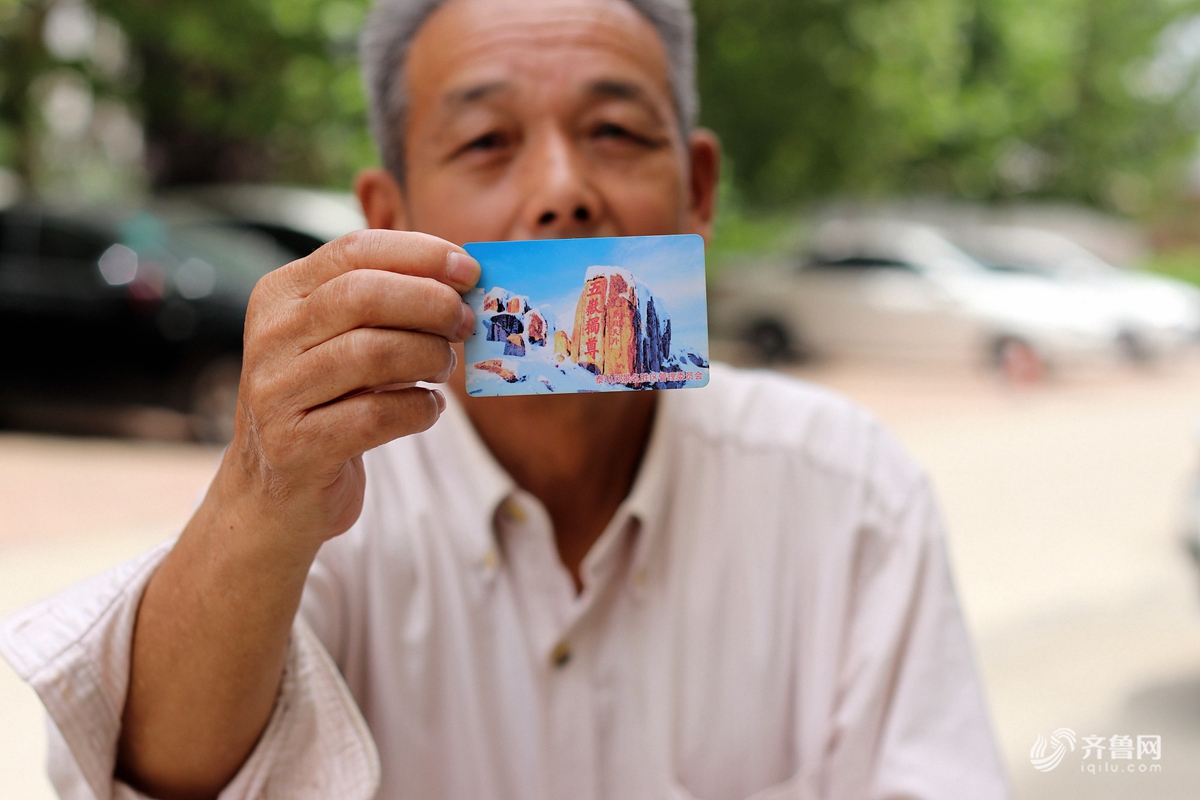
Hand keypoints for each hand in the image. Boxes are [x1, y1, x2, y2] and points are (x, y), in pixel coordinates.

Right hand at [220, 229, 478, 547]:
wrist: (277, 492)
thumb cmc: (329, 402)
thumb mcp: (344, 340)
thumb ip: (389, 305)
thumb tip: (463, 280)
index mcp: (281, 295)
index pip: (354, 250)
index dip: (420, 254)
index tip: (469, 270)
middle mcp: (270, 337)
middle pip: (363, 295)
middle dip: (431, 304)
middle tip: (465, 324)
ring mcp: (277, 393)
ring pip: (372, 353)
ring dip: (429, 358)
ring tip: (444, 369)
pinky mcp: (296, 447)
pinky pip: (376, 416)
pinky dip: (419, 409)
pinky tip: (428, 409)